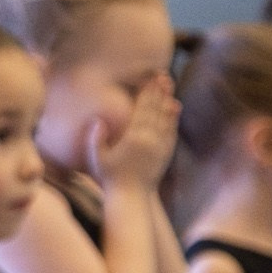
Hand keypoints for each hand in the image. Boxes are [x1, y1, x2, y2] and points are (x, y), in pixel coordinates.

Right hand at [87, 74, 178, 189]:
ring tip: (170, 86)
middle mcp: (150, 139)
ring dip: (168, 100)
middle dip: (160, 91)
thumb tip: (98, 120)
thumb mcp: (97, 158)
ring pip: (166, 118)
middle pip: (156, 109)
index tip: (150, 78)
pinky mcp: (166, 153)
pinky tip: (174, 108)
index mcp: (133, 137)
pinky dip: (173, 117)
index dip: (147, 92)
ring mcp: (160, 146)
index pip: (142, 108)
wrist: (132, 197)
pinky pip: (171, 131)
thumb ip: (96, 138)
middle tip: (164, 75)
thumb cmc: (111, 177)